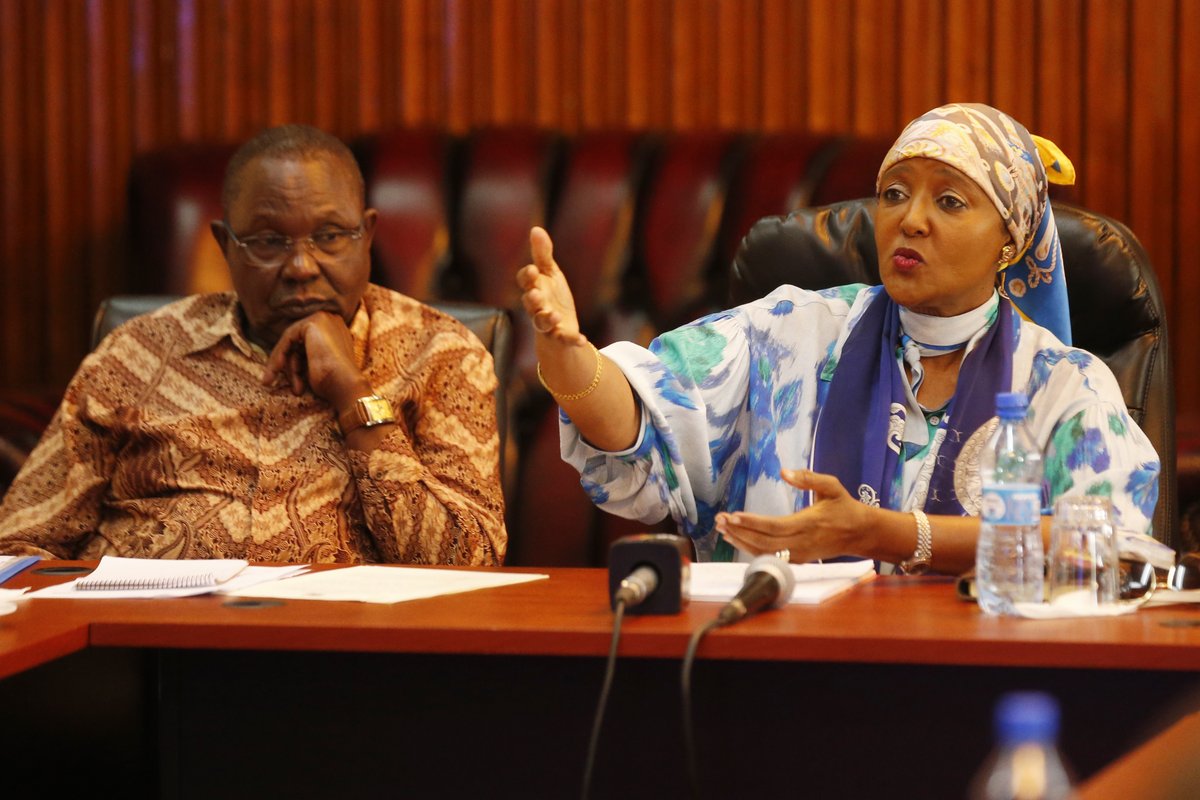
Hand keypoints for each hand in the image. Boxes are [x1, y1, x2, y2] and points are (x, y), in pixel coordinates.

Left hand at [262, 311, 371, 406]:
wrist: (345, 386)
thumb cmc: (334, 383)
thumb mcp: (317, 365)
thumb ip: (304, 355)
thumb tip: (284, 357)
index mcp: (336, 330)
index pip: (306, 342)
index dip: (296, 362)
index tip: (289, 381)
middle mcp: (331, 320)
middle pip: (298, 341)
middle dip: (291, 366)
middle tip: (291, 386)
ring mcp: (323, 319)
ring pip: (291, 342)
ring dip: (289, 367)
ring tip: (296, 388)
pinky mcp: (312, 323)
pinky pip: (287, 339)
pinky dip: (279, 356)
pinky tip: (275, 371)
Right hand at [516, 226, 585, 345]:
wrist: (560, 326)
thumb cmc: (552, 295)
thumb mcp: (551, 274)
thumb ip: (542, 254)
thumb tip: (536, 228)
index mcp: (534, 287)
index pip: (525, 281)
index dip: (527, 276)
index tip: (533, 270)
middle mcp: (537, 307)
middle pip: (530, 303)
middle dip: (532, 299)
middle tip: (537, 294)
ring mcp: (547, 324)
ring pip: (542, 323)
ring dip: (547, 319)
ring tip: (555, 316)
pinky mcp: (559, 337)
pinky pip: (563, 339)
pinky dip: (572, 340)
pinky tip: (582, 339)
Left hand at [715, 469, 871, 561]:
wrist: (860, 533)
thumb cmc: (844, 507)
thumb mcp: (832, 486)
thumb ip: (809, 478)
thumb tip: (785, 471)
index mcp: (809, 523)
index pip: (774, 526)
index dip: (752, 523)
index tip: (733, 516)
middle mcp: (802, 543)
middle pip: (764, 543)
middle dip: (740, 533)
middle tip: (720, 521)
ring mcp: (799, 554)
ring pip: (765, 553)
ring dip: (742, 542)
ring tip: (722, 529)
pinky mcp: (797, 560)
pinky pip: (770, 557)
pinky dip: (751, 549)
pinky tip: (737, 539)